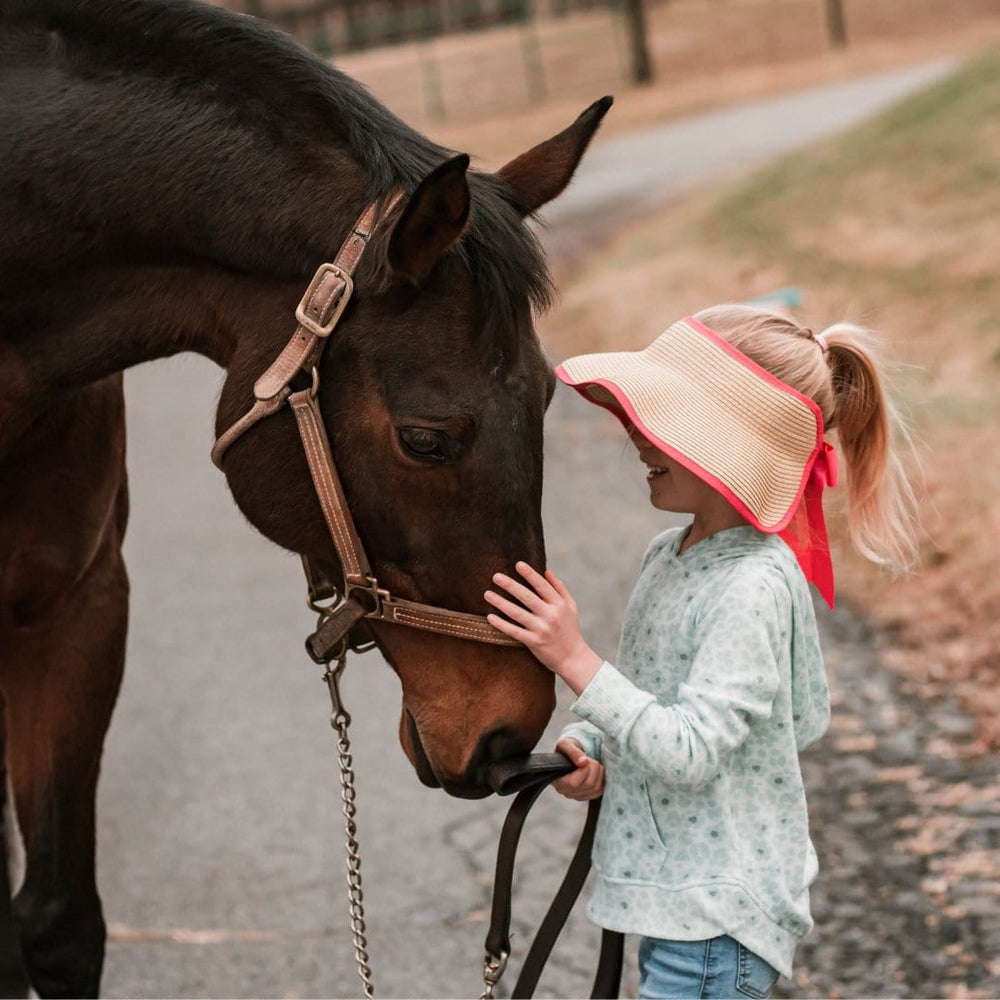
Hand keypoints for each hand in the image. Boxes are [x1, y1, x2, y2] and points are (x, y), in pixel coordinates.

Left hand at [484, 562, 601, 694]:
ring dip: (501, 603)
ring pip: (517, 613)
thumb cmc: (570, 629)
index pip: (542, 585)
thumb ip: (559, 588)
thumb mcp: (570, 607)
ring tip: (487, 594)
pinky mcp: (534, 642)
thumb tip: (546, 571)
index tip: (518, 564)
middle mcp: (550, 615)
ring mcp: (541, 629)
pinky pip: (514, 631)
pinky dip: (501, 624)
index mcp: (559, 604)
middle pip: (527, 597)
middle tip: (495, 576)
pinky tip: (490, 617)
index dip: (530, 574)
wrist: (573, 658)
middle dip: (510, 585)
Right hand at [552, 738, 604, 800]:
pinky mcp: (584, 796)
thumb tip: (584, 762)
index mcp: (558, 780)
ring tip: (592, 765)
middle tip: (590, 760)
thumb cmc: (565, 751)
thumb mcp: (565, 745)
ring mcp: (576, 796)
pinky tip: (596, 773)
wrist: (568, 755)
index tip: (584, 759)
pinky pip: (598, 792)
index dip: (584, 770)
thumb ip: (573, 752)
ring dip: (599, 773)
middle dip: (594, 768)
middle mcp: (566, 791)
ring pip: (595, 789)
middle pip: (588, 784)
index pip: (574, 783)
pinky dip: (601, 781)